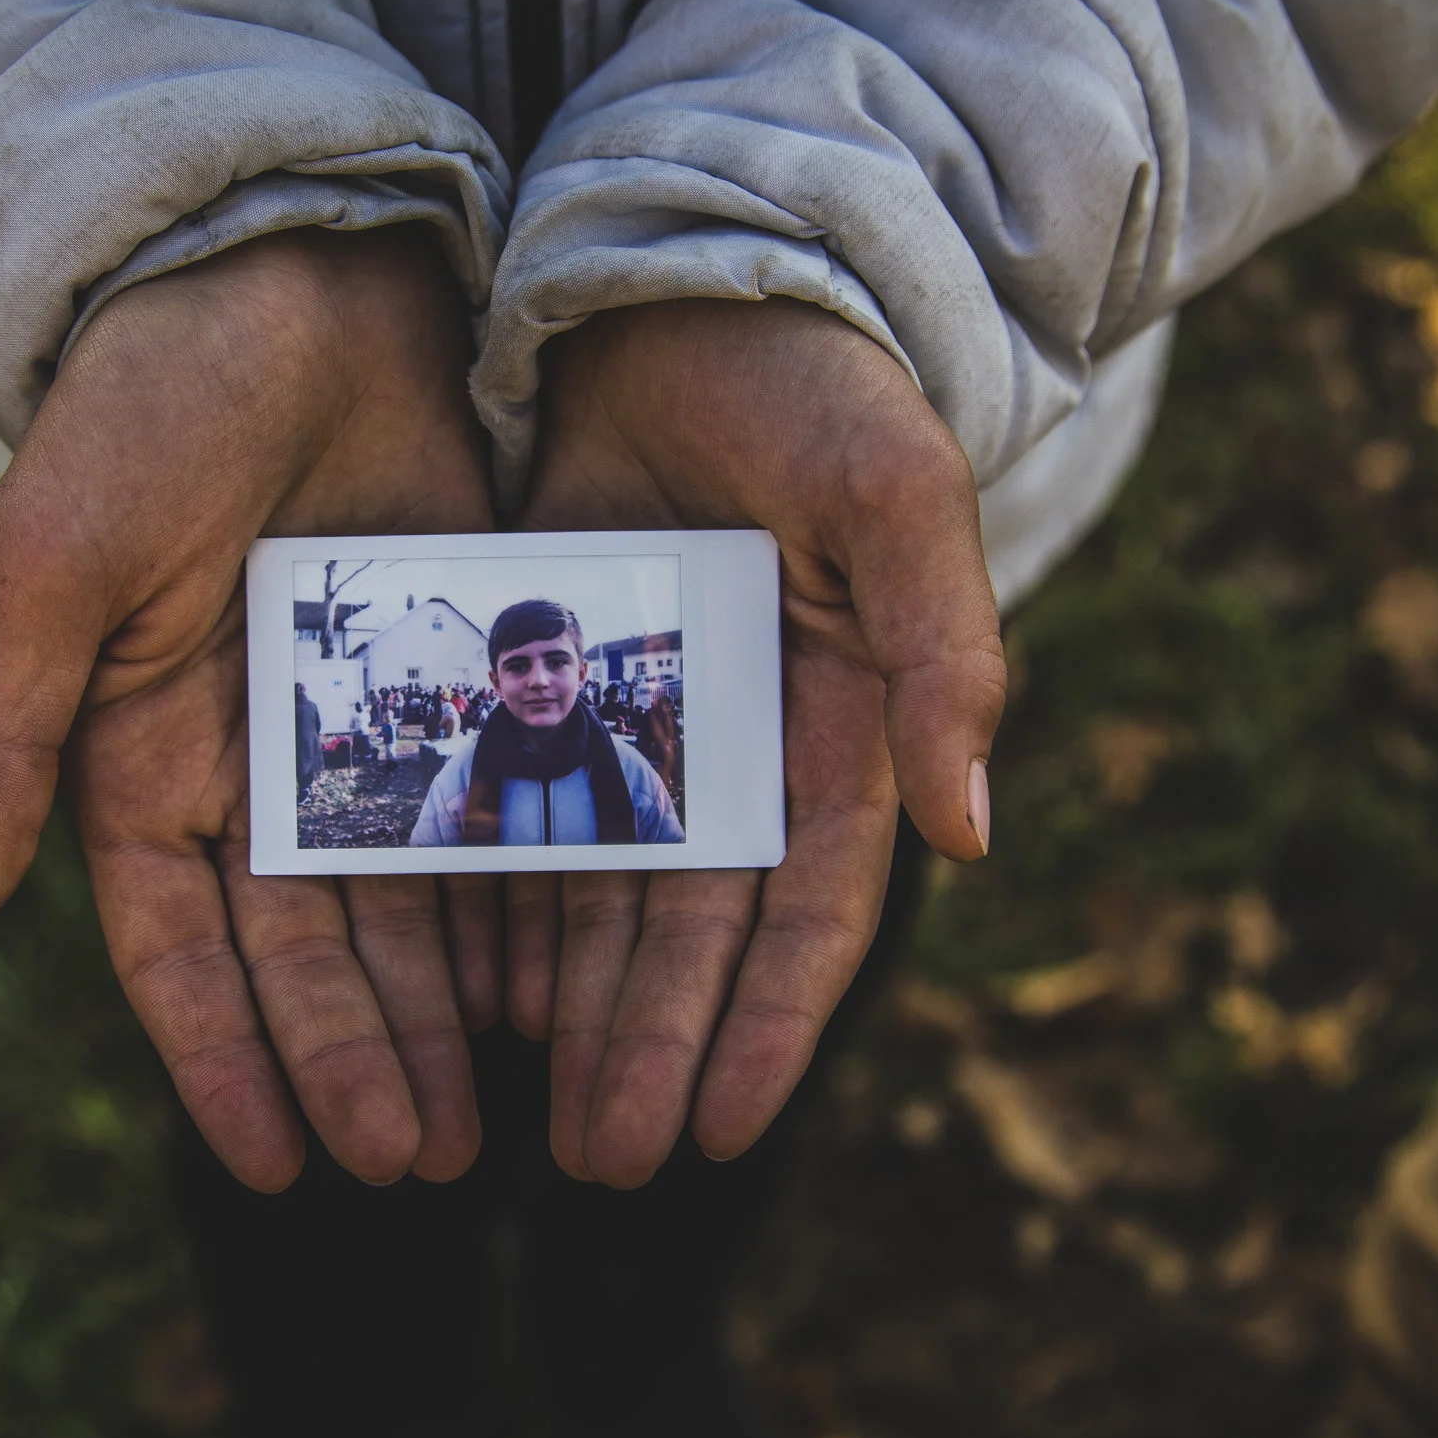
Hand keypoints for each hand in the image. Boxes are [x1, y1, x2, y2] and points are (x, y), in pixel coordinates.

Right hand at [0, 227, 501, 1191]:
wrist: (288, 270)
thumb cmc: (148, 406)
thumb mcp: (51, 559)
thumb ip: (0, 724)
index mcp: (136, 754)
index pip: (177, 949)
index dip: (225, 1060)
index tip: (283, 1167)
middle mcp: (247, 764)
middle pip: (304, 951)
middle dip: (353, 1061)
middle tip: (422, 1164)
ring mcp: (352, 725)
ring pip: (400, 906)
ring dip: (433, 1015)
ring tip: (490, 1120)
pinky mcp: (447, 673)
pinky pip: (482, 813)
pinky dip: (507, 900)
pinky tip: (550, 984)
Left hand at [515, 297, 1002, 1186]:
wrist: (683, 279)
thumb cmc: (817, 386)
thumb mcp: (898, 501)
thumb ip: (945, 657)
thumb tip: (974, 835)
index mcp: (841, 724)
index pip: (809, 910)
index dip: (767, 1022)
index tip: (718, 1130)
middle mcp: (738, 745)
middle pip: (691, 927)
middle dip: (653, 1044)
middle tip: (603, 1158)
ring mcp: (637, 718)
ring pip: (599, 892)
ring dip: (573, 1003)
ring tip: (527, 1111)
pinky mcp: (549, 677)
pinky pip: (516, 808)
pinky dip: (497, 896)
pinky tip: (463, 984)